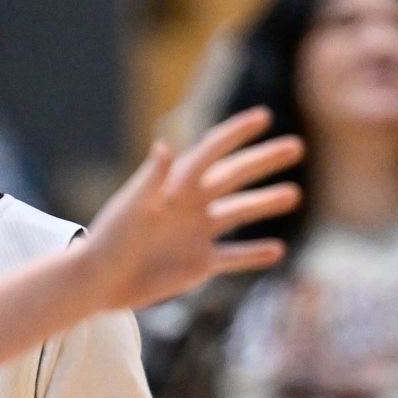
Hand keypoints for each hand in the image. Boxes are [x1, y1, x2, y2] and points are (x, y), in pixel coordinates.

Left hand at [84, 108, 303, 312]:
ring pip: (240, 212)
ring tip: (293, 194)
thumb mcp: (131, 206)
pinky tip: (278, 251)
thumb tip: (164, 145)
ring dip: (266, 203)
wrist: (100, 281)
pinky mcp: (200, 263)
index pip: (212, 151)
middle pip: (235, 175)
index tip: (263, 117)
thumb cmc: (110, 239)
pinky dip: (254, 254)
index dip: (236, 133)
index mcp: (176, 184)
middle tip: (297, 146)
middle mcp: (192, 204)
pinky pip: (234, 257)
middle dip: (265, 161)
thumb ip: (151, 177)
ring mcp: (198, 233)